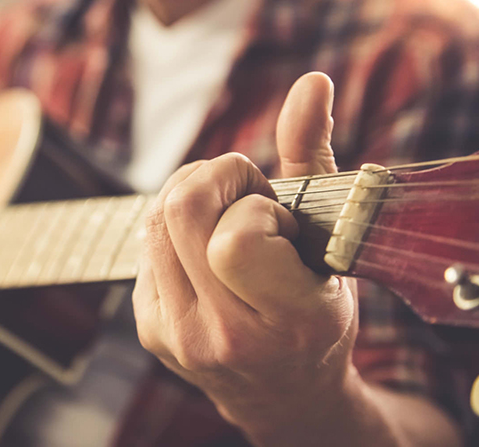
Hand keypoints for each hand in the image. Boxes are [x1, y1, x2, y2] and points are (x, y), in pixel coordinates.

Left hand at [132, 72, 357, 438]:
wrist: (287, 395)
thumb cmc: (319, 308)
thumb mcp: (333, 239)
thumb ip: (314, 156)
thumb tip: (311, 82)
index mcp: (288, 318)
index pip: (235, 238)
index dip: (252, 204)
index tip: (276, 214)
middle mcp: (225, 335)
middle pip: (178, 212)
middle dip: (213, 178)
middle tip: (244, 194)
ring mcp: (179, 337)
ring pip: (153, 221)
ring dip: (189, 195)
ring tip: (225, 214)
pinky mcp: (149, 330)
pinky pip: (145, 245)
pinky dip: (173, 229)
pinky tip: (204, 249)